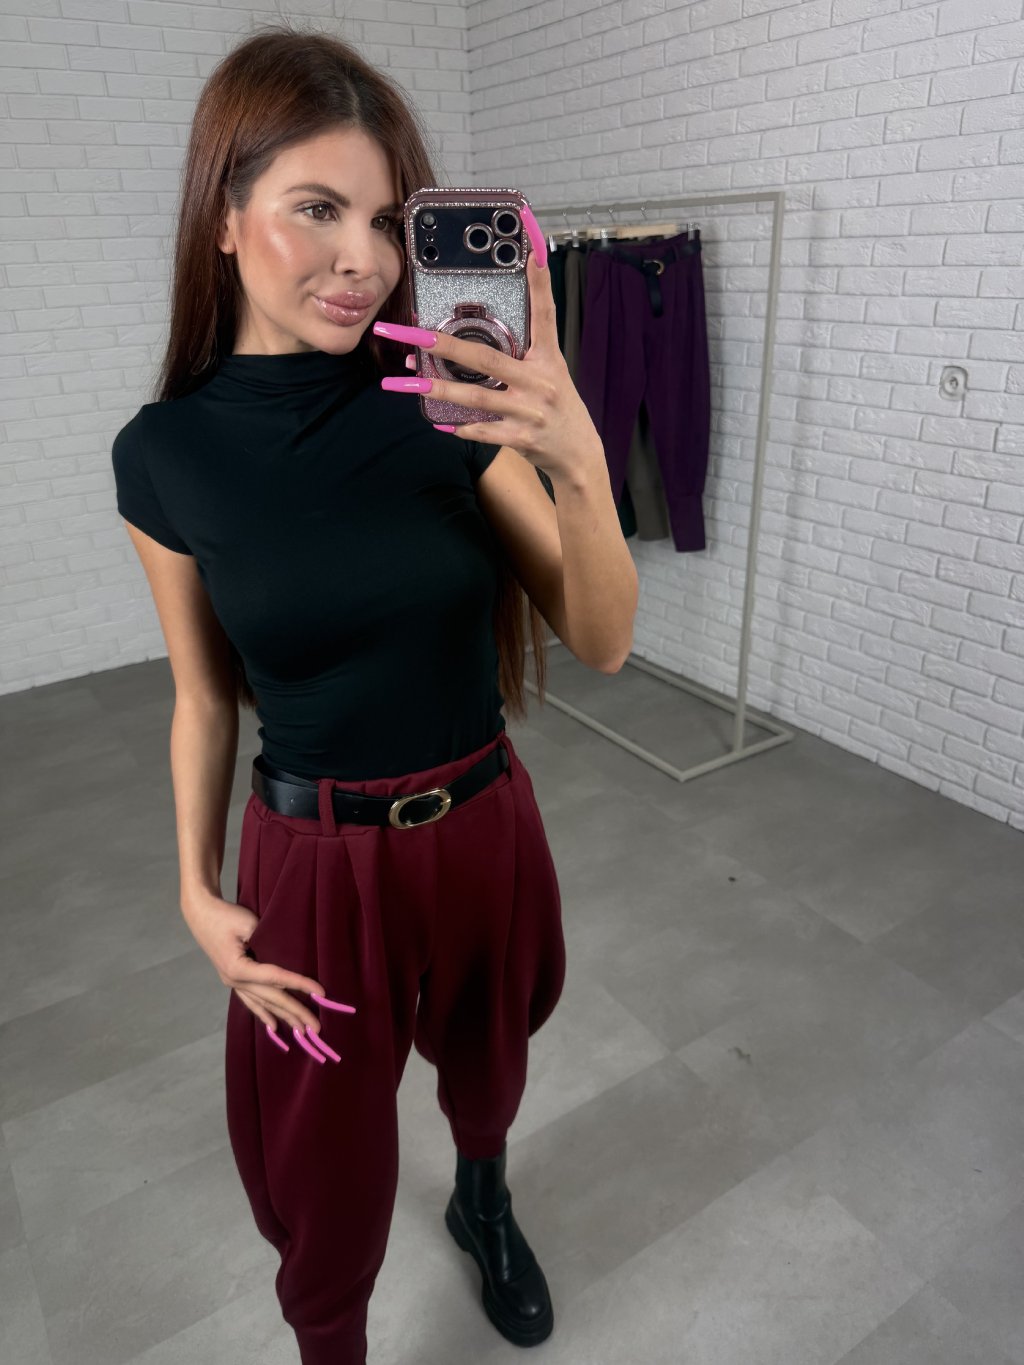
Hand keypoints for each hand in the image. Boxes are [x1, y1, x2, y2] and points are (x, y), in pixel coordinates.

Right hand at [182, 891, 353, 1062]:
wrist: (201, 913)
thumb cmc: (225, 916)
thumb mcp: (249, 924)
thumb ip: (267, 941)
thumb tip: (288, 956)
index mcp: (238, 968)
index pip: (277, 979)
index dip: (300, 985)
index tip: (321, 993)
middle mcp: (235, 980)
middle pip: (272, 998)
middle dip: (296, 1013)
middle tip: (317, 1028)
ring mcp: (232, 983)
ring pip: (263, 1004)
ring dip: (283, 1018)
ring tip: (302, 1032)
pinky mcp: (233, 980)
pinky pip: (251, 1002)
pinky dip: (264, 1014)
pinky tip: (273, 1027)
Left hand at [375, 203, 602, 482]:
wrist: (579, 455)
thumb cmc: (558, 408)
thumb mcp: (550, 374)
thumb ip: (520, 355)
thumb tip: (473, 341)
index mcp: (548, 358)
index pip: (544, 313)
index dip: (539, 281)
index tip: (531, 248)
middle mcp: (540, 380)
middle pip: (485, 356)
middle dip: (445, 343)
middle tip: (413, 333)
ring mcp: (531, 410)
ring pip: (478, 396)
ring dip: (441, 389)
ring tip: (410, 382)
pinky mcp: (523, 437)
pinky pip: (485, 431)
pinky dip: (463, 427)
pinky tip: (441, 424)